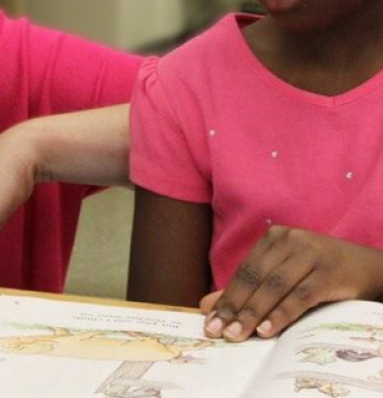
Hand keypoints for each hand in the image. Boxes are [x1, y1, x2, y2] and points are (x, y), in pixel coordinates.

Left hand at [201, 226, 382, 341]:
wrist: (366, 267)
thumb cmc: (318, 271)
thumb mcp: (283, 274)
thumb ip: (247, 289)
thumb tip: (206, 306)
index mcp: (274, 238)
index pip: (244, 271)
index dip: (226, 297)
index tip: (210, 321)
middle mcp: (290, 240)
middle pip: (255, 277)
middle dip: (234, 307)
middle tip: (218, 332)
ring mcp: (309, 254)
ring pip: (274, 286)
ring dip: (252, 313)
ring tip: (237, 334)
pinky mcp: (327, 272)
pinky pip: (299, 295)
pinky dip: (280, 313)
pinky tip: (266, 330)